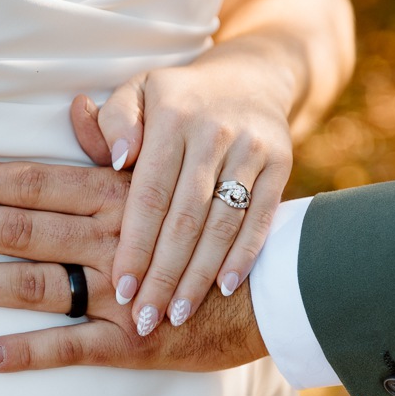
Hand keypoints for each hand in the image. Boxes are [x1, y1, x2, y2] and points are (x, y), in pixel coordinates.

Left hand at [0, 160, 266, 371]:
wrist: (276, 284)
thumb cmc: (213, 224)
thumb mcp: (173, 172)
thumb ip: (120, 141)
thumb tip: (74, 111)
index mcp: (117, 194)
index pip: (39, 179)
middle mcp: (112, 238)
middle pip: (24, 226)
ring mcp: (122, 292)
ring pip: (39, 284)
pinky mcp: (136, 343)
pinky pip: (74, 347)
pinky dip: (28, 353)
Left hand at [69, 42, 292, 335]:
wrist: (249, 77)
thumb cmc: (173, 98)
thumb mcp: (135, 91)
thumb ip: (113, 122)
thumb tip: (117, 158)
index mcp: (171, 116)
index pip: (149, 193)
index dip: (136, 245)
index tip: (121, 288)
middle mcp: (213, 132)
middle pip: (185, 218)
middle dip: (164, 274)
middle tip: (144, 318)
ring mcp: (251, 149)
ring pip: (222, 225)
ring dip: (200, 276)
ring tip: (176, 314)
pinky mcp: (281, 164)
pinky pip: (261, 218)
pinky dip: (243, 256)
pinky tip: (223, 289)